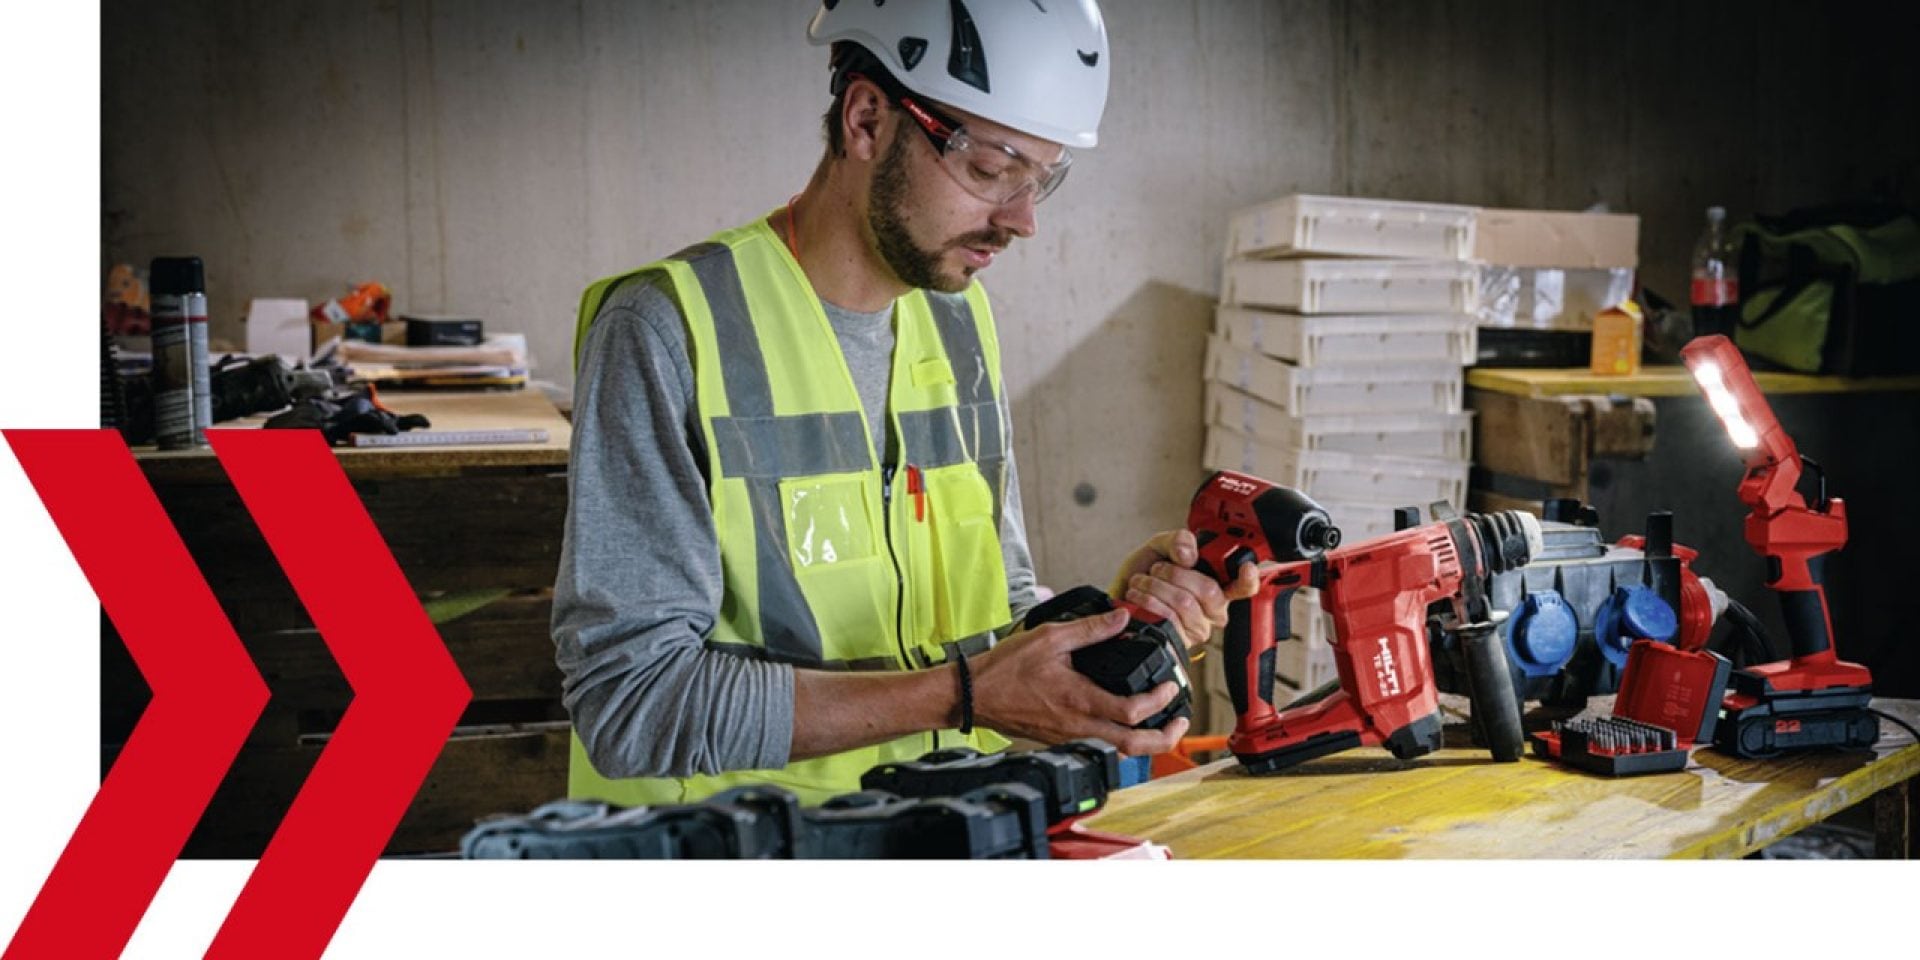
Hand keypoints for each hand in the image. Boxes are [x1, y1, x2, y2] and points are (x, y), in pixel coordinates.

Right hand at [970, 608, 1190, 756]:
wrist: (972, 695)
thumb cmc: (1004, 669)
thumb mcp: (1050, 638)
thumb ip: (1090, 629)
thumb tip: (1122, 617)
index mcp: (1080, 701)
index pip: (1133, 713)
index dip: (1159, 701)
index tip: (1170, 686)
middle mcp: (1079, 726)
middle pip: (1134, 747)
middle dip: (1165, 738)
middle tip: (1180, 723)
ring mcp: (1070, 737)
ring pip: (1118, 751)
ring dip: (1145, 740)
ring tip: (1159, 722)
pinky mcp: (1060, 739)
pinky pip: (1100, 745)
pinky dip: (1120, 737)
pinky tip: (1123, 720)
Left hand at [1108, 529, 1263, 647]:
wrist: (1119, 596)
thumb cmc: (1144, 574)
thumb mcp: (1160, 546)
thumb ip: (1178, 541)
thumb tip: (1188, 554)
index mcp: (1216, 585)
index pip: (1243, 586)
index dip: (1248, 579)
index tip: (1246, 569)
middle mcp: (1211, 610)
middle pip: (1210, 591)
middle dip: (1177, 574)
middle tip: (1159, 568)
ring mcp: (1196, 628)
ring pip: (1185, 603)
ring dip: (1156, 586)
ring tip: (1143, 581)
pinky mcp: (1178, 641)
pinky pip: (1168, 619)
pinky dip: (1148, 601)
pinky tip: (1139, 596)